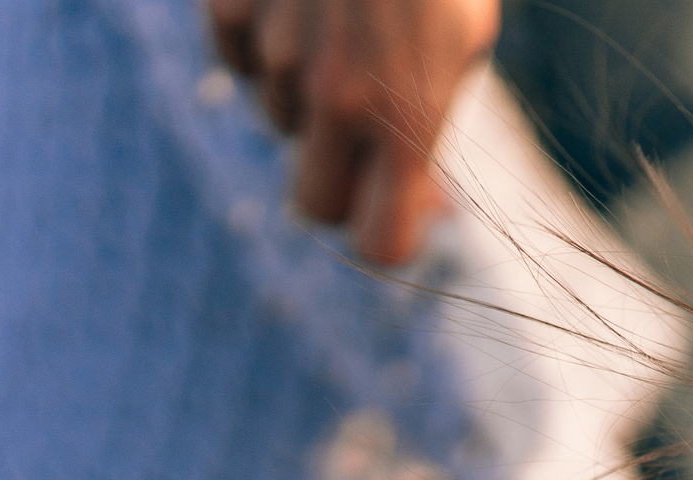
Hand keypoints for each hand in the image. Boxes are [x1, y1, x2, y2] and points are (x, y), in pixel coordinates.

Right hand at [206, 0, 499, 263]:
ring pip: (282, 123)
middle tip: (360, 146)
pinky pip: (245, 64)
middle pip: (315, 208)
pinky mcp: (230, 15)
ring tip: (345, 27)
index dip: (385, 232)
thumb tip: (421, 206)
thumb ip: (432, 124)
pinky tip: (302, 0)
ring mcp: (277, 58)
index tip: (393, 212)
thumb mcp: (462, 42)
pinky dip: (268, 45)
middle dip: (337, 188)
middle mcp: (337, 99)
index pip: (378, 242)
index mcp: (408, 117)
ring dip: (309, 96)